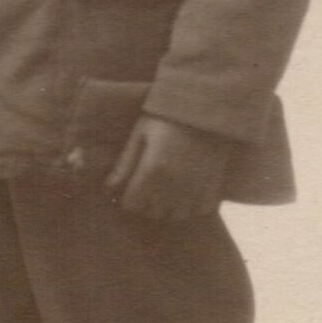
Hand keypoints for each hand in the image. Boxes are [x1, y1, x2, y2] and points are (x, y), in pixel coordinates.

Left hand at [104, 113, 232, 218]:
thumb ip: (125, 163)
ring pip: (176, 215)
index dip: (129, 196)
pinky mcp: (213, 187)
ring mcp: (195, 188)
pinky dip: (193, 204)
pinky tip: (189, 190)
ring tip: (170, 189)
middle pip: (153, 212)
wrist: (206, 108)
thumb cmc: (167, 117)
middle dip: (147, 202)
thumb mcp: (141, 134)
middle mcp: (173, 184)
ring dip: (170, 206)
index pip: (132, 204)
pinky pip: (200, 210)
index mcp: (152, 170)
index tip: (133, 186)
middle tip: (151, 185)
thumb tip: (108, 188)